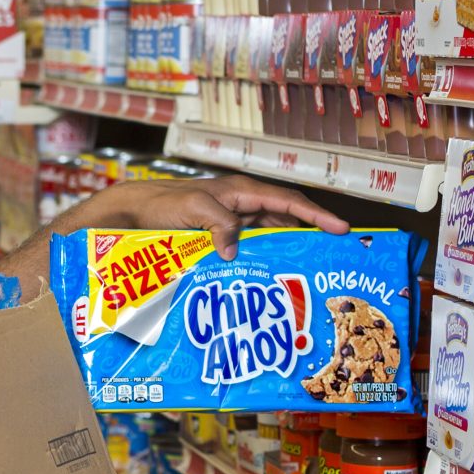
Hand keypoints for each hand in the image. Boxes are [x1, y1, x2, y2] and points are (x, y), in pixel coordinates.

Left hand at [64, 173, 348, 257]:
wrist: (132, 212)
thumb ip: (218, 224)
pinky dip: (260, 262)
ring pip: (267, 238)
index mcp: (241, 192)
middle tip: (330, 259)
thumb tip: (235, 252)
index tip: (341, 228)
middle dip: (309, 236)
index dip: (316, 214)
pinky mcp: (218, 240)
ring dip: (284, 253)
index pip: (288, 202)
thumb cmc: (160, 204)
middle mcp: (241, 206)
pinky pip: (248, 250)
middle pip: (284, 221)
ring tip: (304, 275)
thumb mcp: (190, 209)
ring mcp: (230, 223)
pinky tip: (266, 281)